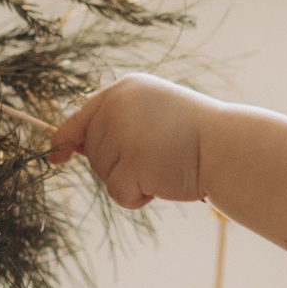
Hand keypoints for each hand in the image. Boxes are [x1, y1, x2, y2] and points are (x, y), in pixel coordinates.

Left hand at [50, 73, 218, 206]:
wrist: (229, 147)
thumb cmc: (198, 135)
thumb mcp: (154, 116)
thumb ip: (119, 123)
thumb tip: (76, 147)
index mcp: (125, 90)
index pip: (83, 116)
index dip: (66, 138)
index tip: (57, 156)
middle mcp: (119, 106)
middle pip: (93, 152)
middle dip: (118, 165)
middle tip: (156, 159)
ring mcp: (124, 133)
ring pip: (104, 174)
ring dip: (131, 181)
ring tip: (164, 167)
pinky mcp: (132, 161)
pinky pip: (118, 192)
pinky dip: (137, 197)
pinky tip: (163, 183)